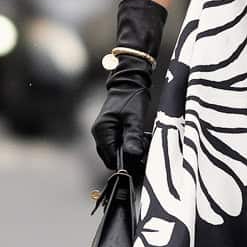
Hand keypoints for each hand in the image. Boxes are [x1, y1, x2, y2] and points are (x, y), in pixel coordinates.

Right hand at [92, 0, 166, 182]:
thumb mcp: (135, 118)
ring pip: (118, 152)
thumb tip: (133, 156)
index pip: (112, 158)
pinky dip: (131, 145)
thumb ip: (134, 137)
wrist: (130, 81)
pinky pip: (120, 145)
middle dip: (130, 158)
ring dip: (132, 152)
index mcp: (102, 131)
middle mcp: (100, 133)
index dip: (126, 164)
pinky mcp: (112, 130)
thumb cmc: (132, 97)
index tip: (142, 165)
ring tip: (144, 142)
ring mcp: (105, 132)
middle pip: (113, 158)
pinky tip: (142, 139)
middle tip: (145, 151)